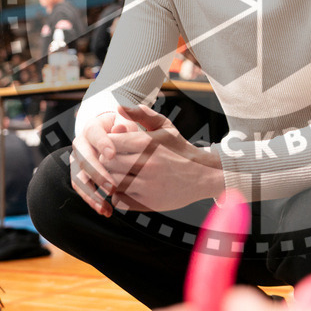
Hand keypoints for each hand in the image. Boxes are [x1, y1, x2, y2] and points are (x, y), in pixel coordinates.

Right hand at [70, 111, 129, 216]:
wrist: (115, 136)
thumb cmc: (127, 129)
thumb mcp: (130, 123)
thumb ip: (127, 123)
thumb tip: (120, 127)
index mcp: (92, 127)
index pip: (94, 134)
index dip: (102, 144)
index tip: (112, 155)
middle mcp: (80, 144)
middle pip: (84, 159)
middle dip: (97, 174)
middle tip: (112, 187)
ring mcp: (77, 161)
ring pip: (79, 178)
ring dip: (91, 194)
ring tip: (105, 206)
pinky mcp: (79, 175)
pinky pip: (82, 189)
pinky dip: (92, 201)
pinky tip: (106, 211)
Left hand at [102, 104, 223, 211]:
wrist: (203, 175)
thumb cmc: (179, 149)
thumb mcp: (165, 126)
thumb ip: (141, 114)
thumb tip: (118, 107)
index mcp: (147, 143)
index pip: (110, 142)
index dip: (107, 144)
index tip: (113, 146)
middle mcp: (146, 164)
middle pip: (108, 163)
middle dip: (107, 161)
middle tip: (113, 161)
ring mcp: (146, 185)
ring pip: (111, 182)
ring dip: (112, 179)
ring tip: (119, 174)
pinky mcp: (147, 203)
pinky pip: (119, 200)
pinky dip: (119, 195)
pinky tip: (127, 188)